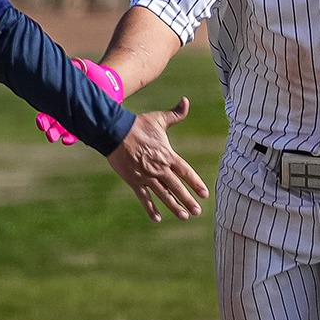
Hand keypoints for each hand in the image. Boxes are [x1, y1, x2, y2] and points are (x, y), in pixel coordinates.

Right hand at [36, 58, 124, 144]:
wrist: (110, 83)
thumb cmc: (93, 74)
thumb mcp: (83, 68)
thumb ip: (75, 66)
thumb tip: (69, 63)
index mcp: (61, 99)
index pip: (47, 110)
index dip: (42, 116)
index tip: (40, 120)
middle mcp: (65, 111)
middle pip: (52, 122)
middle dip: (47, 127)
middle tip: (45, 129)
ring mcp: (75, 120)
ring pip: (62, 131)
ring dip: (56, 135)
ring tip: (52, 137)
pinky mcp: (86, 126)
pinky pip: (77, 135)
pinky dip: (71, 138)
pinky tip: (66, 140)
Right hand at [107, 97, 209, 221]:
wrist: (115, 132)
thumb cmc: (138, 125)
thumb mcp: (159, 118)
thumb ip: (175, 114)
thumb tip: (186, 101)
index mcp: (168, 155)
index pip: (186, 172)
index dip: (195, 183)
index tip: (204, 194)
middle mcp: (159, 168)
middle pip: (177, 187)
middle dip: (188, 200)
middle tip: (198, 211)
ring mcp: (147, 176)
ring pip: (163, 195)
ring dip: (174, 207)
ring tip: (184, 216)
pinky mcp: (134, 181)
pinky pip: (144, 198)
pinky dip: (150, 209)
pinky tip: (157, 218)